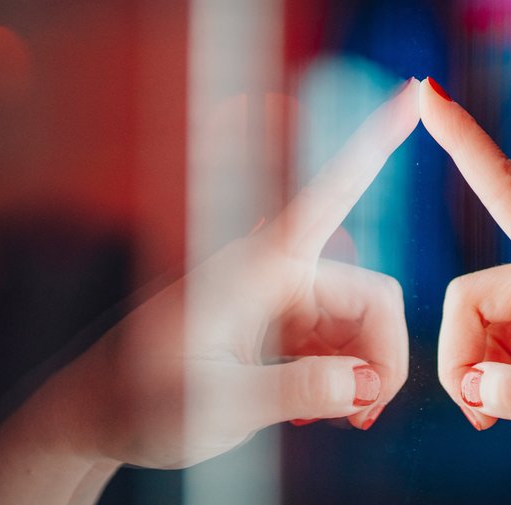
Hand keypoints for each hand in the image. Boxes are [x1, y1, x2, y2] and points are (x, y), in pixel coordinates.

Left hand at [0, 79, 417, 503]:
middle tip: (365, 416)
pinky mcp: (276, 320)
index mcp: (256, 269)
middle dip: (383, 355)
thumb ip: (297, 392)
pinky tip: (312, 410)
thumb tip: (365, 382)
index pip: (330, 194)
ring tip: (339, 419)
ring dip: (362, 371)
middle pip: (372, 296)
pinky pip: (337, 337)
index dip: (374, 145)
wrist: (95, 415)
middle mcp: (272, 270)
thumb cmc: (142, 404)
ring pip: (360, 321)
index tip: (415, 92)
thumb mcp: (220, 408)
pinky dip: (341, 374)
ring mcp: (276, 295)